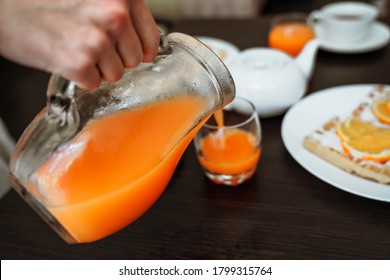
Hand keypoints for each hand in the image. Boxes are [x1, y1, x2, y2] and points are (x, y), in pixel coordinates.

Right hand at [0, 0, 159, 88]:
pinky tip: (65, 57)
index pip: (152, 39)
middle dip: (115, 58)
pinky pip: (94, 82)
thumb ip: (122, 15)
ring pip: (116, 74)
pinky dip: (80, 76)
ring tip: (75, 47)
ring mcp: (97, 39)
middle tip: (89, 44)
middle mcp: (114, 14)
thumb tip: (145, 42)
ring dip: (97, 68)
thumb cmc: (45, 1)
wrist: (6, 9)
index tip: (131, 52)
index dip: (140, 49)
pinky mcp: (79, 62)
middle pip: (134, 60)